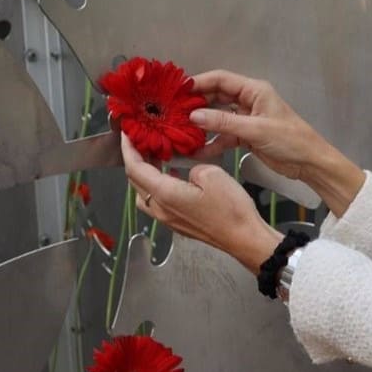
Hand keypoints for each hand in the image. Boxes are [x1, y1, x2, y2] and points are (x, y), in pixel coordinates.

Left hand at [121, 133, 281, 272]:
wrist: (244, 238)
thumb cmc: (231, 211)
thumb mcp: (212, 174)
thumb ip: (192, 166)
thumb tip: (187, 171)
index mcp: (165, 194)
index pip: (135, 168)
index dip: (128, 149)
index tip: (127, 134)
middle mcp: (161, 209)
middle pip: (136, 182)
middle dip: (136, 159)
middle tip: (143, 142)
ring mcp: (169, 219)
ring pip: (145, 193)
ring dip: (146, 175)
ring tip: (157, 158)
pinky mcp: (179, 224)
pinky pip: (158, 202)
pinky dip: (158, 186)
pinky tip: (173, 177)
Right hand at [187, 70, 365, 215]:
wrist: (310, 163)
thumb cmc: (290, 140)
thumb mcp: (255, 129)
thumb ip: (224, 122)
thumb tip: (193, 116)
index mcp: (254, 90)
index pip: (220, 80)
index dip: (198, 83)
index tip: (176, 91)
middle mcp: (248, 101)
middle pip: (215, 98)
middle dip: (195, 105)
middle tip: (172, 113)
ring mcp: (246, 119)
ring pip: (217, 118)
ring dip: (202, 126)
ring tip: (180, 133)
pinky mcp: (246, 136)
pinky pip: (224, 136)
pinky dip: (212, 143)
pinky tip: (197, 151)